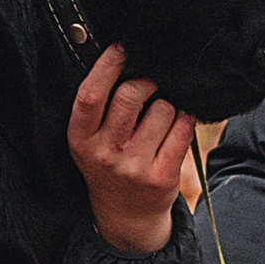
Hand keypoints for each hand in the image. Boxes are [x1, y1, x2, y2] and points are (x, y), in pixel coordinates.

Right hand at [67, 44, 196, 254]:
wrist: (126, 215)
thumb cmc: (109, 163)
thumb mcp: (89, 140)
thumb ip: (98, 106)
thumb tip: (122, 56)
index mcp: (80, 138)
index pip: (91, 94)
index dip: (107, 65)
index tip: (121, 47)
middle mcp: (105, 153)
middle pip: (131, 94)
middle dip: (146, 82)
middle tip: (148, 87)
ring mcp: (134, 166)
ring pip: (163, 108)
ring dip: (166, 105)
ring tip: (158, 119)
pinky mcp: (162, 176)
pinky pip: (183, 128)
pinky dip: (184, 120)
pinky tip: (175, 128)